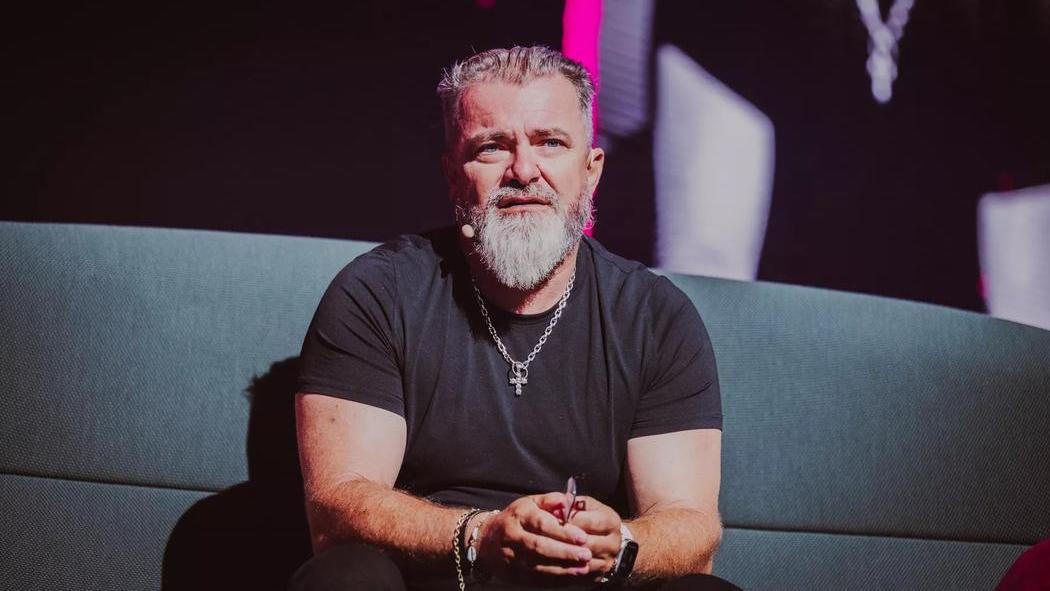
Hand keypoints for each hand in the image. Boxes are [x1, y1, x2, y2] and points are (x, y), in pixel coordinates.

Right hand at [475, 493, 593, 583]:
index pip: (542, 524)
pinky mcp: (513, 574)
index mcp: (519, 515)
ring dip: (562, 569)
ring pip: (537, 565)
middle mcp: (513, 536)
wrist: (486, 540)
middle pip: (540, 546)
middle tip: (587, 555)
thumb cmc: (515, 518)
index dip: (563, 532)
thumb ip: (550, 501)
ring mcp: (511, 557)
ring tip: (583, 569)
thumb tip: (568, 500)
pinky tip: (571, 578)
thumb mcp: (529, 503)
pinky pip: (535, 579)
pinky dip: (554, 580)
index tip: (582, 537)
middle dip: (565, 552)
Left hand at [554, 496, 622, 577]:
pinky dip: (565, 567)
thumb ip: (574, 503)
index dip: (569, 521)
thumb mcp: (588, 506)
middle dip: (564, 539)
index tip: (552, 518)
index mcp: (611, 522)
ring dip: (563, 555)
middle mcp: (613, 543)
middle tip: (546, 535)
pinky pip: (580, 573)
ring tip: (546, 547)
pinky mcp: (600, 573)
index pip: (589, 522)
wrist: (609, 540)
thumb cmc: (594, 518)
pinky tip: (552, 560)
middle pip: (586, 543)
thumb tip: (559, 504)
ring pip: (582, 560)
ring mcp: (607, 560)